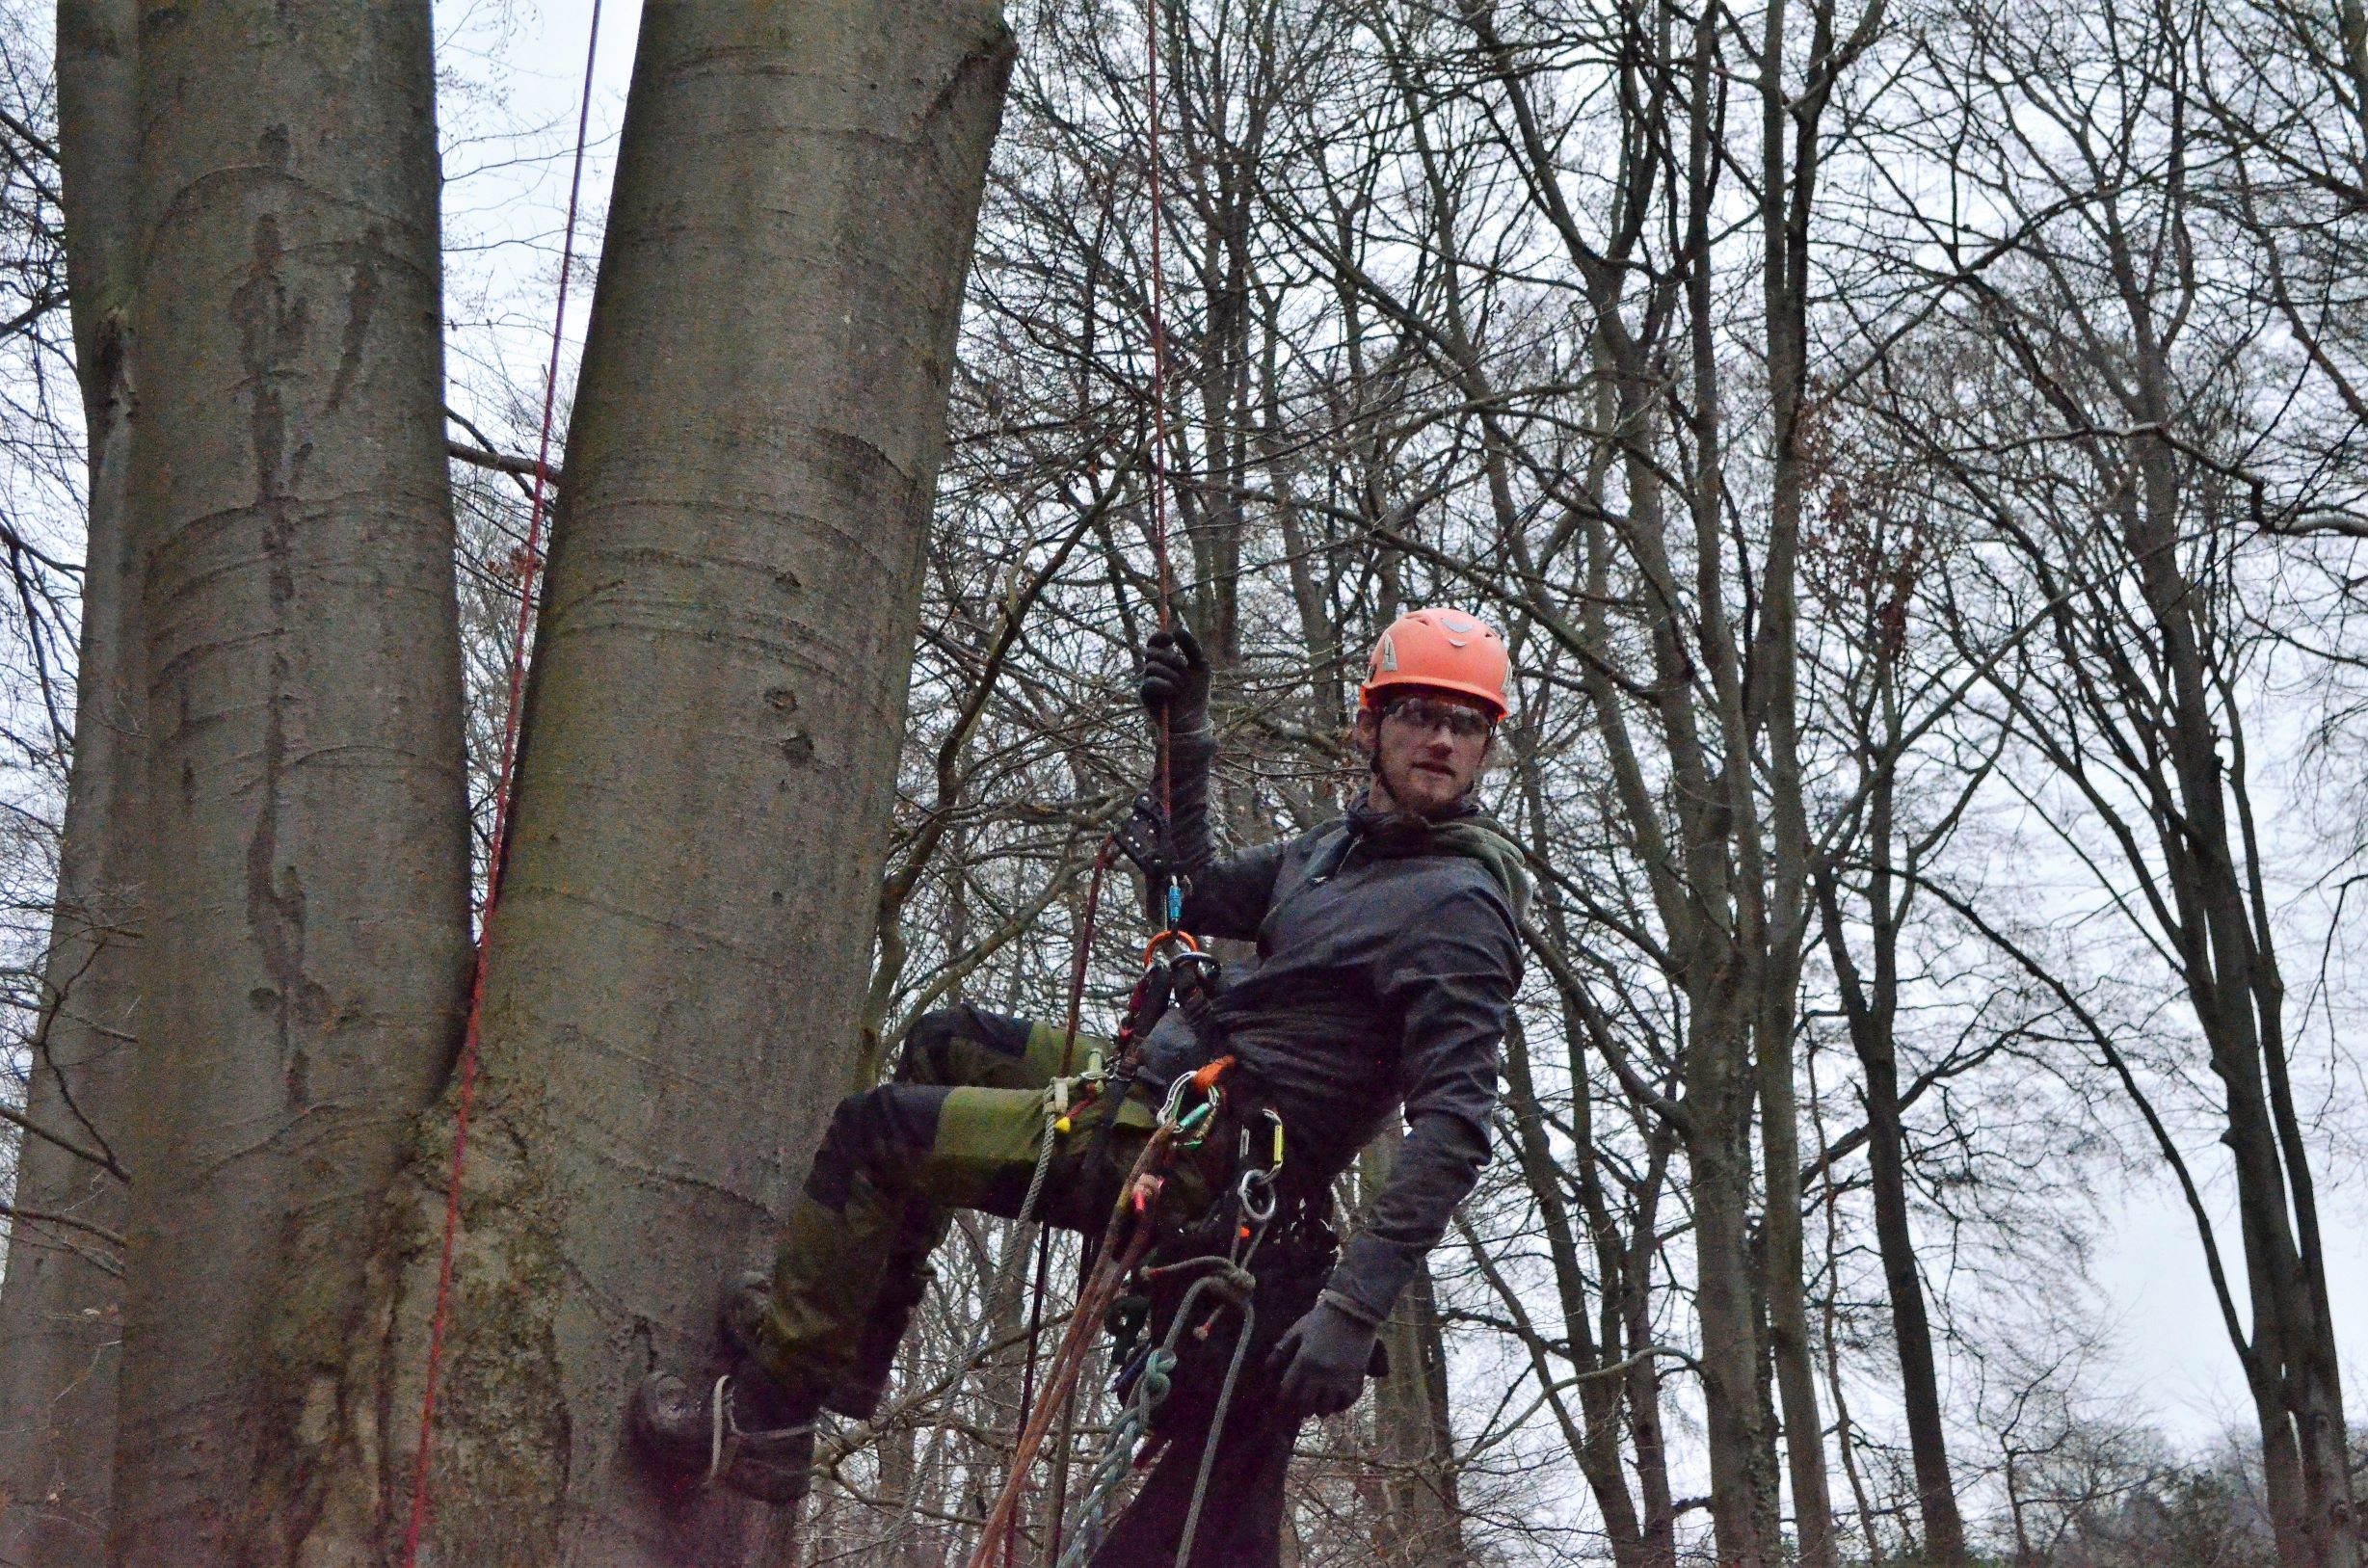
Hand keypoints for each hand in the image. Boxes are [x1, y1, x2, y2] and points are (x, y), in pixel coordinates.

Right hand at [1137, 624, 1209, 726]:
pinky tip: (1173, 692)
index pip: (1154, 642)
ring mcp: (1147, 681)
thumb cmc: (1196, 694)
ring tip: (1180, 688)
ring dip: (1172, 676)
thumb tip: (1177, 629)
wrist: (1193, 719)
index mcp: (1165, 660)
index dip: (1159, 637)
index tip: (1170, 638)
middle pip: (1151, 652)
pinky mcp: (1144, 694)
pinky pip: (1150, 682)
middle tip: (1183, 672)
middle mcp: (1153, 669)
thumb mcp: (1200, 667)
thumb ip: (1192, 647)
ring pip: (1152, 667)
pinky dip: (1165, 686)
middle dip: (1171, 660)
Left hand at [1264, 1299, 1378, 1417]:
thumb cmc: (1322, 1319)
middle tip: (1302, 1405)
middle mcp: (1320, 1375)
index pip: (1288, 1392)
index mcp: (1303, 1362)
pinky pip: (1347, 1402)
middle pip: (1306, 1405)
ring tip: (1320, 1403)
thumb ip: (1283, 1349)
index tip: (1286, 1399)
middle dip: (1302, 1408)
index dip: (1285, 1399)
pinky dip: (1340, 1404)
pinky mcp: (1356, 1379)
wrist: (1354, 1311)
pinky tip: (1336, 1400)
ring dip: (1321, 1408)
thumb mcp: (1298, 1330)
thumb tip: (1268, 1367)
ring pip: (1327, 1408)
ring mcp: (1339, 1379)